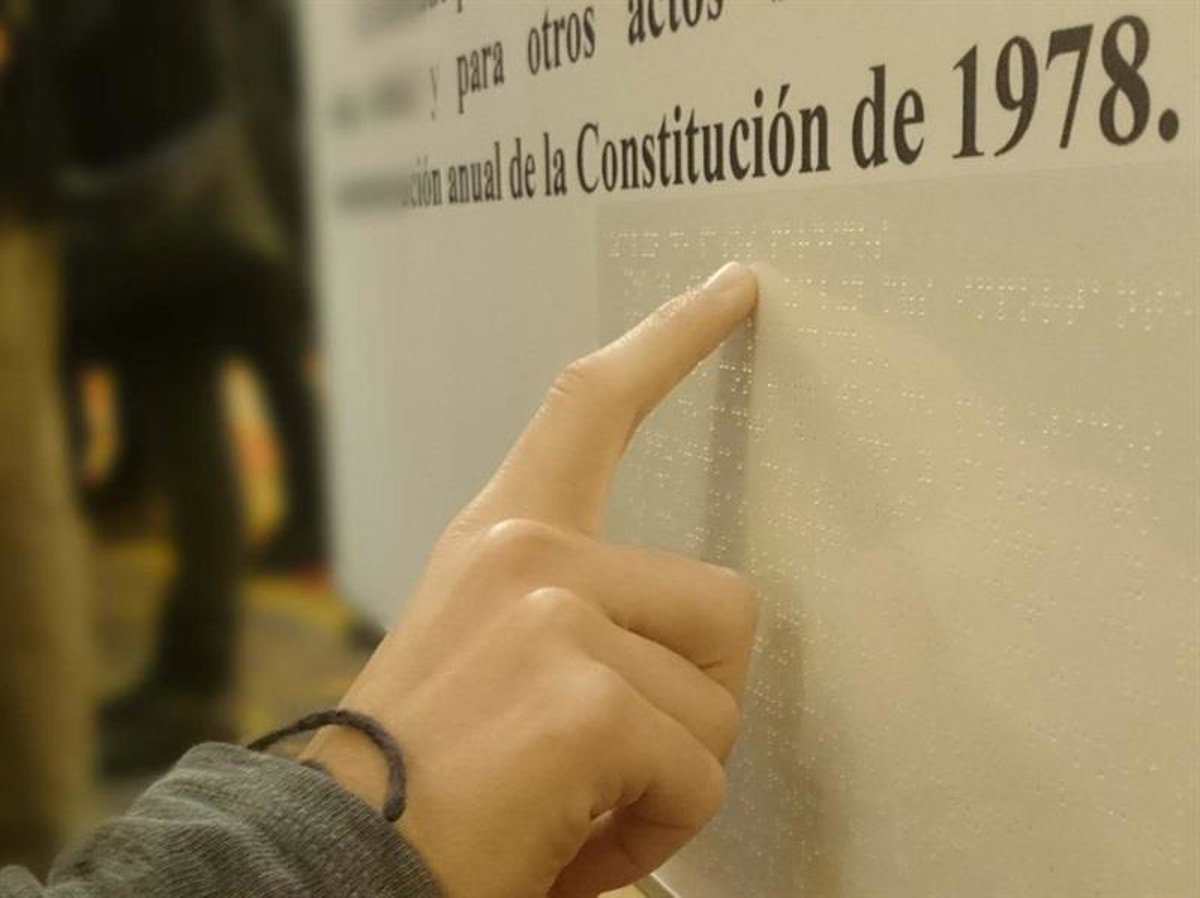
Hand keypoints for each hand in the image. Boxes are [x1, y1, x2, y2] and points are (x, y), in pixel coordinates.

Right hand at [306, 262, 759, 897]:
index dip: (671, 339)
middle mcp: (529, 553)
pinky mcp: (586, 696)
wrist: (326, 869)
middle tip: (612, 764)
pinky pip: (698, 774)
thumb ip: (579, 616)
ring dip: (670, 776)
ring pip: (718, 702)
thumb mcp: (489, 660)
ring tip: (576, 806)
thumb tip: (691, 649)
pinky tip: (574, 845)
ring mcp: (558, 614)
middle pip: (726, 605)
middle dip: (698, 702)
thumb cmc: (416, 781)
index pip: (592, 403)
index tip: (735, 288)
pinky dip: (657, 830)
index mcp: (501, 538)